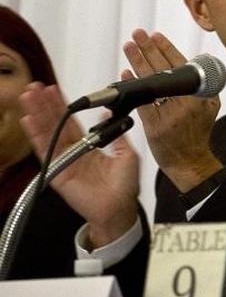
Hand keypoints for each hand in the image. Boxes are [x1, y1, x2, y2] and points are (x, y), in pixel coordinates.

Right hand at [20, 82, 138, 247]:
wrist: (119, 209)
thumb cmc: (124, 186)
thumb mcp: (127, 155)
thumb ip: (117, 135)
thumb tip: (108, 115)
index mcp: (88, 147)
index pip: (72, 122)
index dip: (62, 106)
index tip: (53, 90)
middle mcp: (73, 151)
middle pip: (56, 124)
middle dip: (45, 105)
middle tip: (35, 87)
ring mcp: (63, 161)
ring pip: (48, 133)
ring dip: (37, 114)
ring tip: (28, 96)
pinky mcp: (58, 171)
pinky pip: (46, 152)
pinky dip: (37, 136)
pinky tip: (29, 120)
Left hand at [123, 29, 221, 190]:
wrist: (191, 162)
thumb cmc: (198, 135)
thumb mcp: (210, 108)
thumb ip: (201, 88)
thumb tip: (189, 67)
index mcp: (199, 95)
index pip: (181, 65)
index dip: (167, 48)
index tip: (156, 36)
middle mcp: (186, 103)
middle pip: (164, 69)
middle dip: (149, 49)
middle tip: (138, 35)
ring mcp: (170, 115)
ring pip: (151, 83)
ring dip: (138, 62)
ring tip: (129, 47)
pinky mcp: (156, 126)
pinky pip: (142, 102)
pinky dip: (133, 86)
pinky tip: (126, 73)